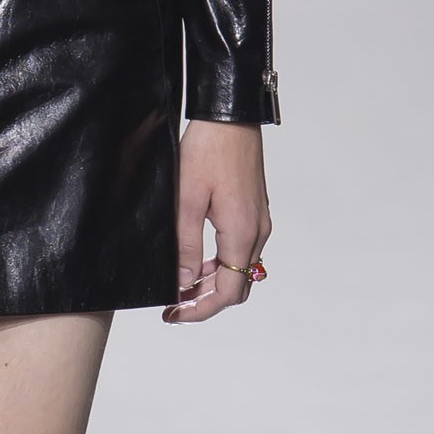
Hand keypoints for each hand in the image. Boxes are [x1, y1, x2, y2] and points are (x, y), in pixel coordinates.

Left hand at [165, 119, 270, 324]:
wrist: (231, 118)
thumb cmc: (208, 151)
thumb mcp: (187, 200)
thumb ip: (186, 246)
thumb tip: (183, 283)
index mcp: (241, 232)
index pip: (228, 291)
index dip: (201, 310)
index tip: (175, 314)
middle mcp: (257, 232)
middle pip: (237, 285)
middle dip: (206, 301)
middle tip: (174, 306)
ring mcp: (258, 222)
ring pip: (239, 269)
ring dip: (212, 283)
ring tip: (181, 286)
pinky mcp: (254, 212)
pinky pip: (241, 251)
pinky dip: (220, 264)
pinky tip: (197, 262)